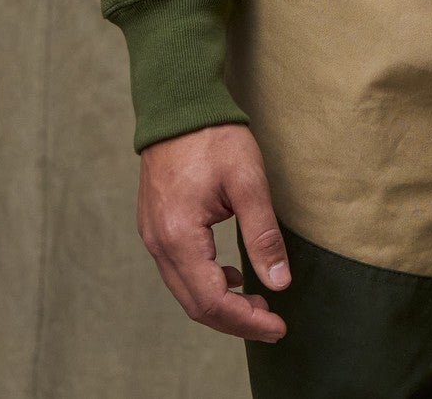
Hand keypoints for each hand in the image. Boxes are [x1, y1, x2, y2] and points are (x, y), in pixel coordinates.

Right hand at [136, 122, 291, 341]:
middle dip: (236, 319)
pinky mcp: (155, 226)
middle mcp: (158, 244)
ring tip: (258, 302)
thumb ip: (262, 235)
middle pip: (195, 305)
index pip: (212, 300)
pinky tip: (232, 274)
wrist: (178, 104)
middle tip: (273, 322)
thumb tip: (279, 283)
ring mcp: (152, 236)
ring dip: (221, 303)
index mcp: (179, 236)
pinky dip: (206, 283)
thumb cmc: (214, 137)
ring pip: (185, 291)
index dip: (246, 320)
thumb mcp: (248, 182)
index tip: (278, 327)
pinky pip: (179, 271)